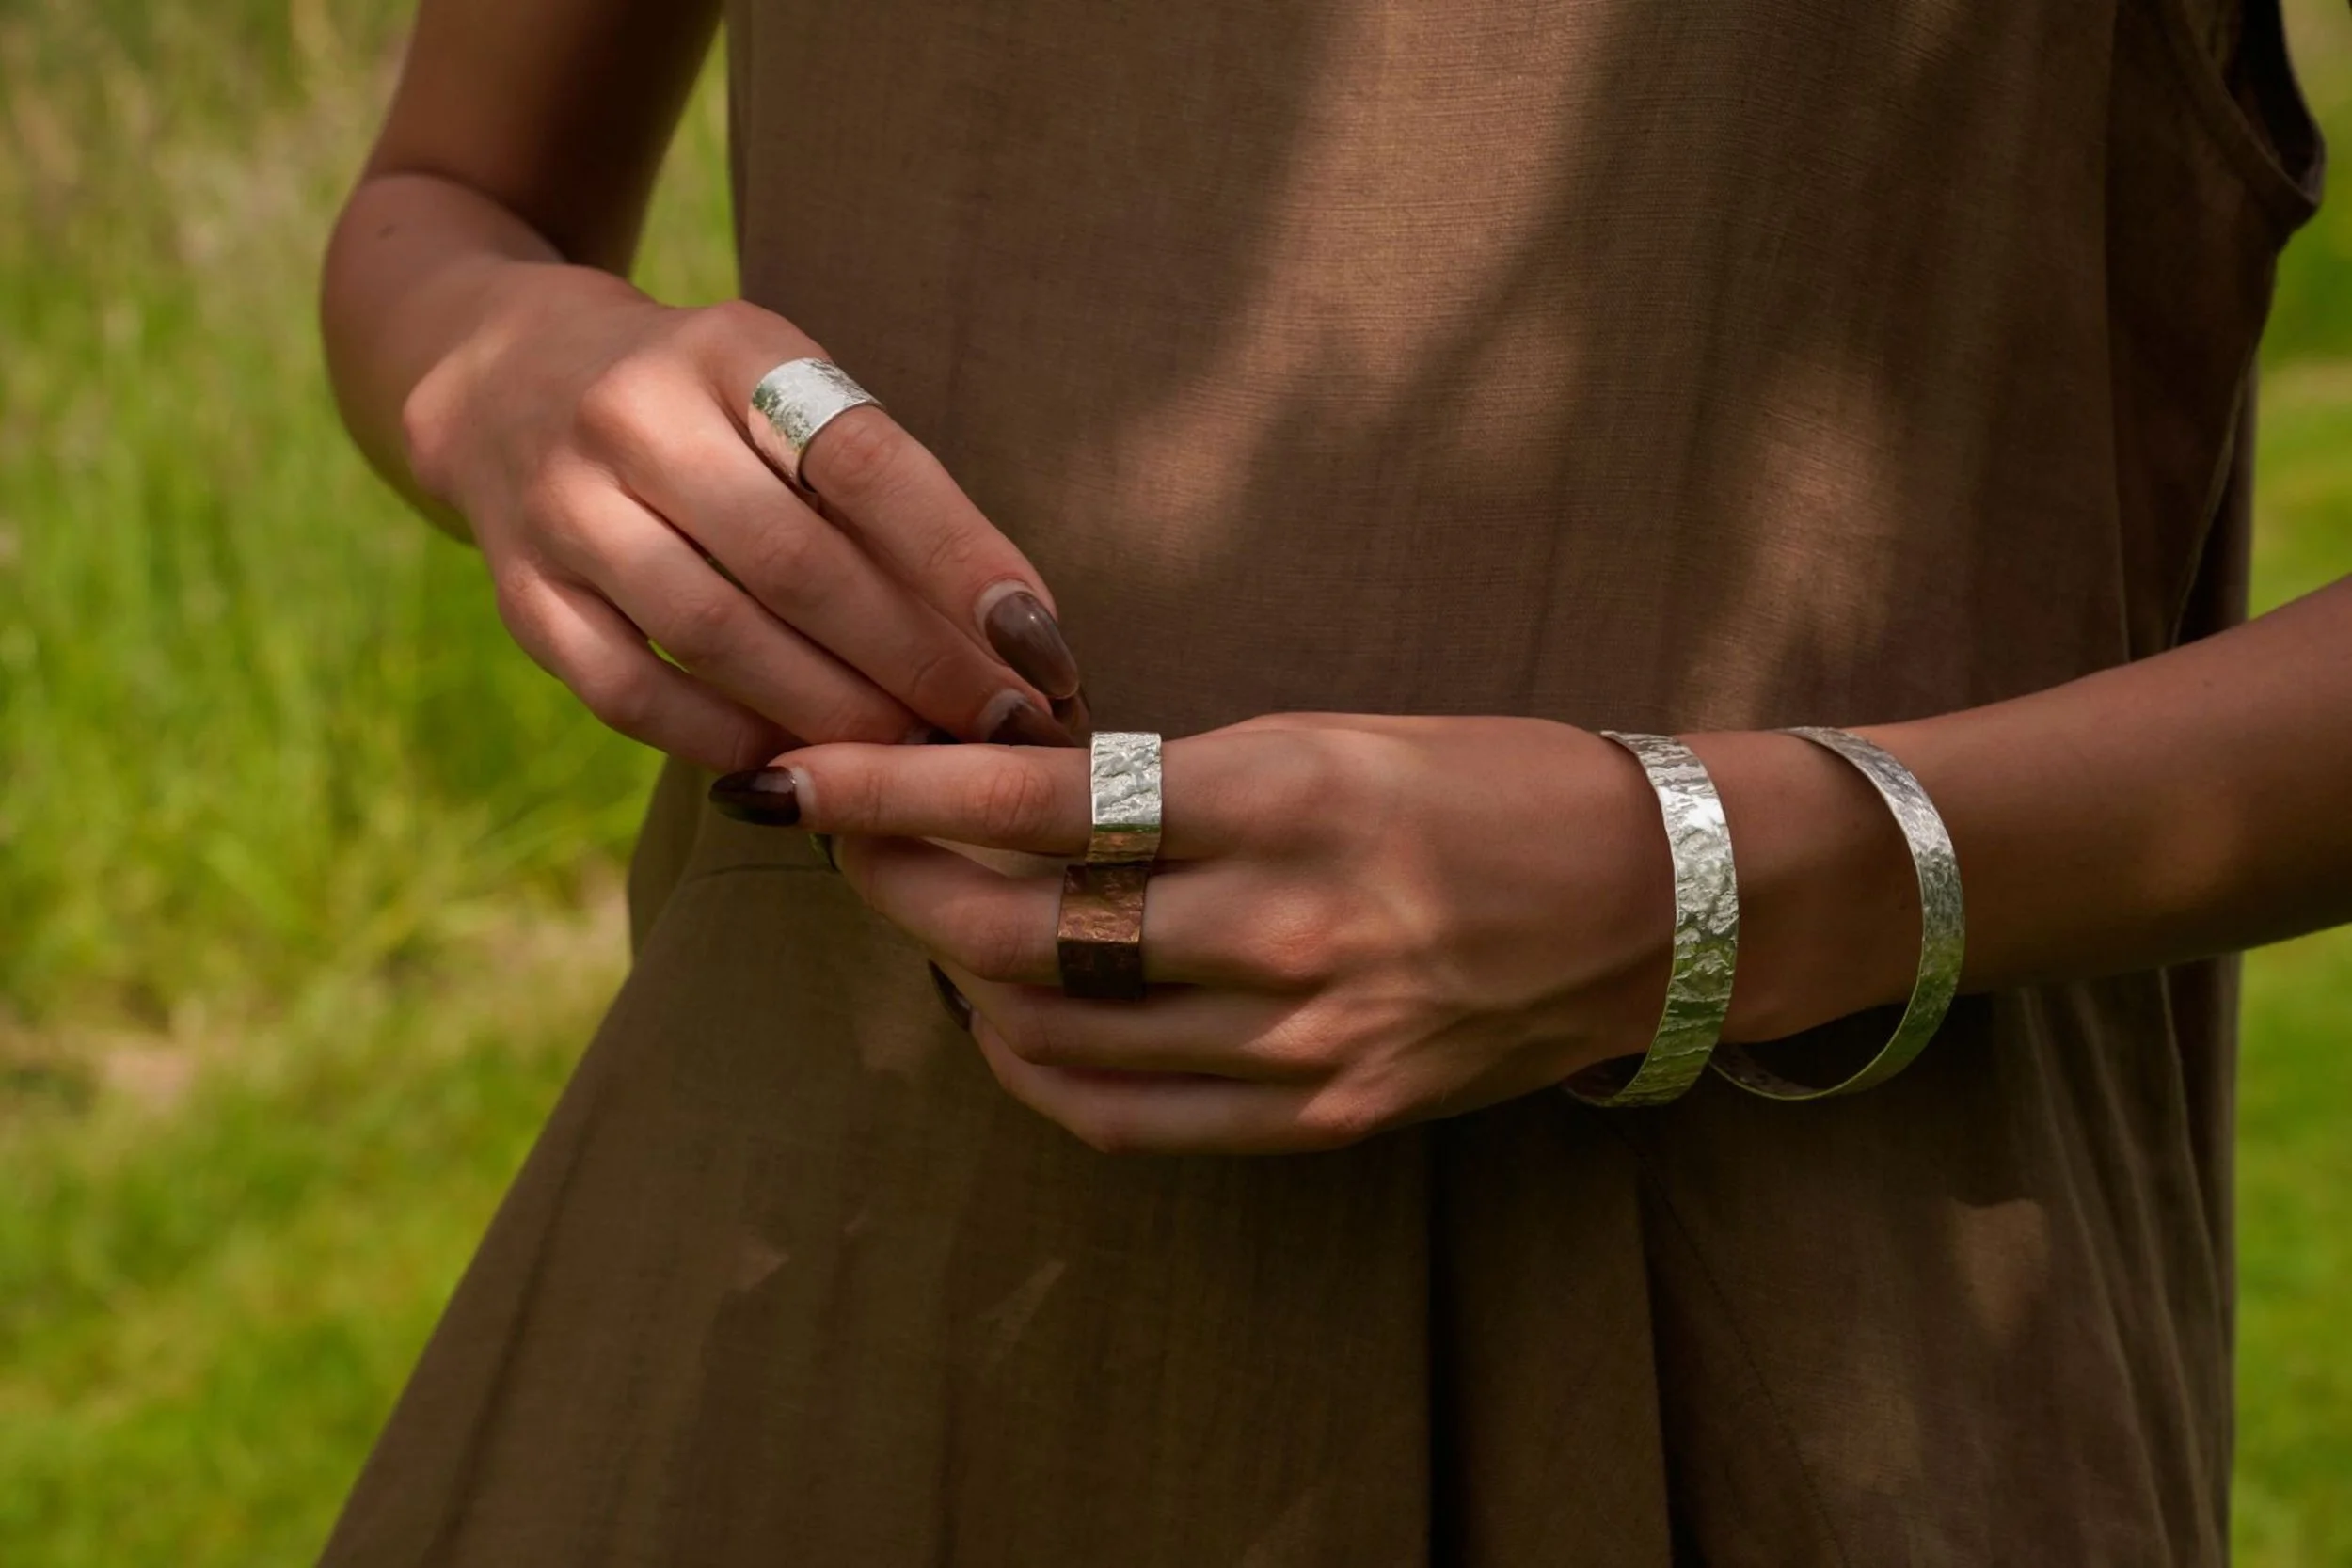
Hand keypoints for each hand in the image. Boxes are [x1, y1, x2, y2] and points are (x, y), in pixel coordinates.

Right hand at [400, 266, 1081, 768]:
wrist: (498, 377)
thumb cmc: (706, 406)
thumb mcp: (786, 393)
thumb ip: (881, 491)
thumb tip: (1014, 634)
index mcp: (731, 349)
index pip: (866, 462)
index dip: (962, 560)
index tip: (1041, 641)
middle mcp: (634, 416)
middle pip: (796, 565)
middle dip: (916, 662)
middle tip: (998, 728)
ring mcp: (563, 505)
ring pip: (716, 636)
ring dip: (833, 712)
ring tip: (917, 758)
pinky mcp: (521, 591)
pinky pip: (630, 691)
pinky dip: (724, 738)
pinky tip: (800, 766)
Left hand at [765, 715, 1687, 1153]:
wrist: (1659, 901)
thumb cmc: (1494, 785)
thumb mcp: (1331, 741)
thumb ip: (1178, 788)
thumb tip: (1019, 807)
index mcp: (1290, 795)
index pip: (1042, 802)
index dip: (899, 790)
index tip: (802, 776)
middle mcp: (1289, 927)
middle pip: (1025, 931)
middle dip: (903, 884)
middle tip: (849, 840)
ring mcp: (1308, 1040)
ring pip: (1059, 1033)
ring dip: (962, 977)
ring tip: (931, 920)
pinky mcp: (1329, 1116)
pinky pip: (1130, 1118)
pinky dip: (1040, 1072)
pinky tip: (1008, 1021)